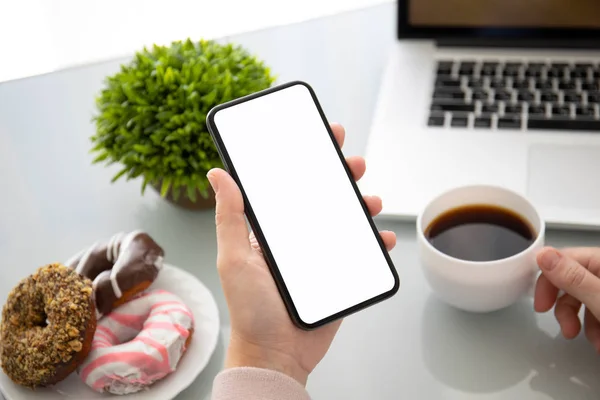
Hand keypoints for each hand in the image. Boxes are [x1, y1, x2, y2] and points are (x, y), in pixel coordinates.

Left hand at [207, 123, 395, 384]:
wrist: (276, 353)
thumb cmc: (250, 310)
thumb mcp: (234, 258)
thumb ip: (229, 217)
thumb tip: (217, 174)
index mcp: (273, 229)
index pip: (291, 184)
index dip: (308, 157)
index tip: (323, 135)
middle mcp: (297, 237)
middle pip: (324, 196)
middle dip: (342, 175)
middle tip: (353, 164)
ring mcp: (320, 255)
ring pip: (347, 219)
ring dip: (363, 204)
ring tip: (371, 200)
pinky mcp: (339, 274)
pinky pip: (364, 252)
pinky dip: (377, 242)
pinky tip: (383, 237)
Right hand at [534, 246, 599, 350]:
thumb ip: (572, 278)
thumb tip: (543, 255)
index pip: (563, 259)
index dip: (548, 282)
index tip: (540, 304)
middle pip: (572, 282)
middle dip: (566, 308)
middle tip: (567, 327)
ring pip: (584, 299)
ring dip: (582, 323)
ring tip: (591, 341)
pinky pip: (597, 311)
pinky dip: (595, 329)